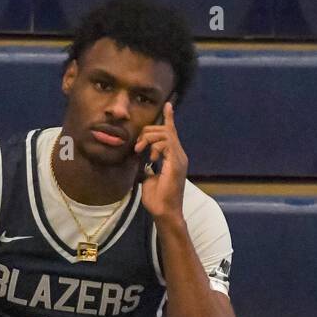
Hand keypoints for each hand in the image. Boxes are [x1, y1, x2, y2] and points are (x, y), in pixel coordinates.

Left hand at [134, 101, 186, 222]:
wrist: (164, 212)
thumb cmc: (157, 199)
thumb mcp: (148, 178)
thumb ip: (146, 166)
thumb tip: (139, 160)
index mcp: (174, 158)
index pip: (171, 133)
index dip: (169, 118)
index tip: (168, 105)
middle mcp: (179, 155)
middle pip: (165, 130)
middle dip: (148, 132)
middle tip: (137, 147)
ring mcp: (179, 158)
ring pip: (165, 134)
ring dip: (149, 138)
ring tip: (141, 151)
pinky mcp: (176, 162)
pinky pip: (167, 143)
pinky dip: (156, 146)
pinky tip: (152, 157)